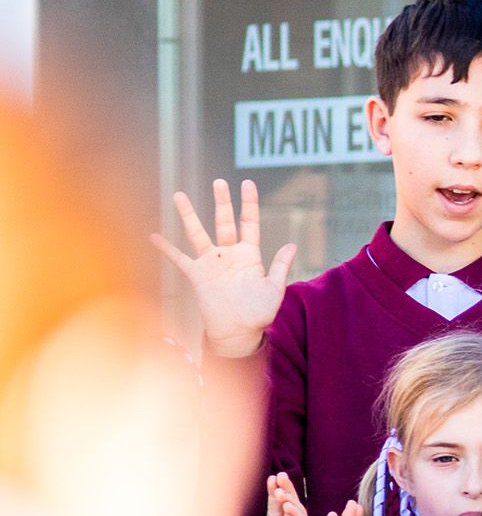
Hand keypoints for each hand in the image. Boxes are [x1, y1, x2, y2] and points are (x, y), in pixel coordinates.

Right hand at [151, 179, 295, 357]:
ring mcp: (211, 263)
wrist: (238, 333)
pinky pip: (179, 259)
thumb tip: (293, 245)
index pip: (249, 223)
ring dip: (188, 215)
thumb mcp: (274, 288)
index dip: (249, 203)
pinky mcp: (197, 275)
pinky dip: (166, 248)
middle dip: (221, 202)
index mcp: (250, 255)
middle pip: (224, 222)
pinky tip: (154, 236)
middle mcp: (229, 255)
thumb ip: (280, 266)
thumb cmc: (259, 313)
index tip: (247, 183)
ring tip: (179, 195)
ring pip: (198, 233)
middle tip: (218, 182)